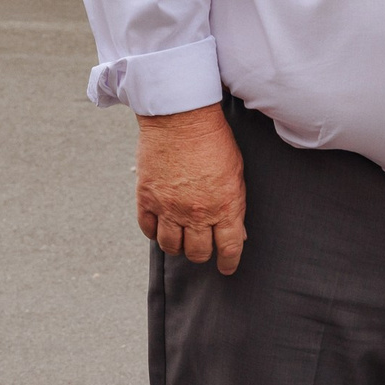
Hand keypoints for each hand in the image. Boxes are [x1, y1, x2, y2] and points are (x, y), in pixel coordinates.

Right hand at [135, 104, 247, 273]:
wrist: (180, 117)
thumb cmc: (213, 140)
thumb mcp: (236, 172)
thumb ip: (235, 204)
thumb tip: (236, 230)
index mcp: (224, 206)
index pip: (228, 248)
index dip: (229, 262)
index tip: (227, 267)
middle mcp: (196, 213)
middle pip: (198, 252)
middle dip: (202, 254)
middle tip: (202, 249)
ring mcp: (169, 208)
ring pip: (171, 246)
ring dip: (178, 247)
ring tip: (181, 240)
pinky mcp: (147, 198)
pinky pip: (148, 229)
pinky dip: (154, 233)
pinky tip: (160, 228)